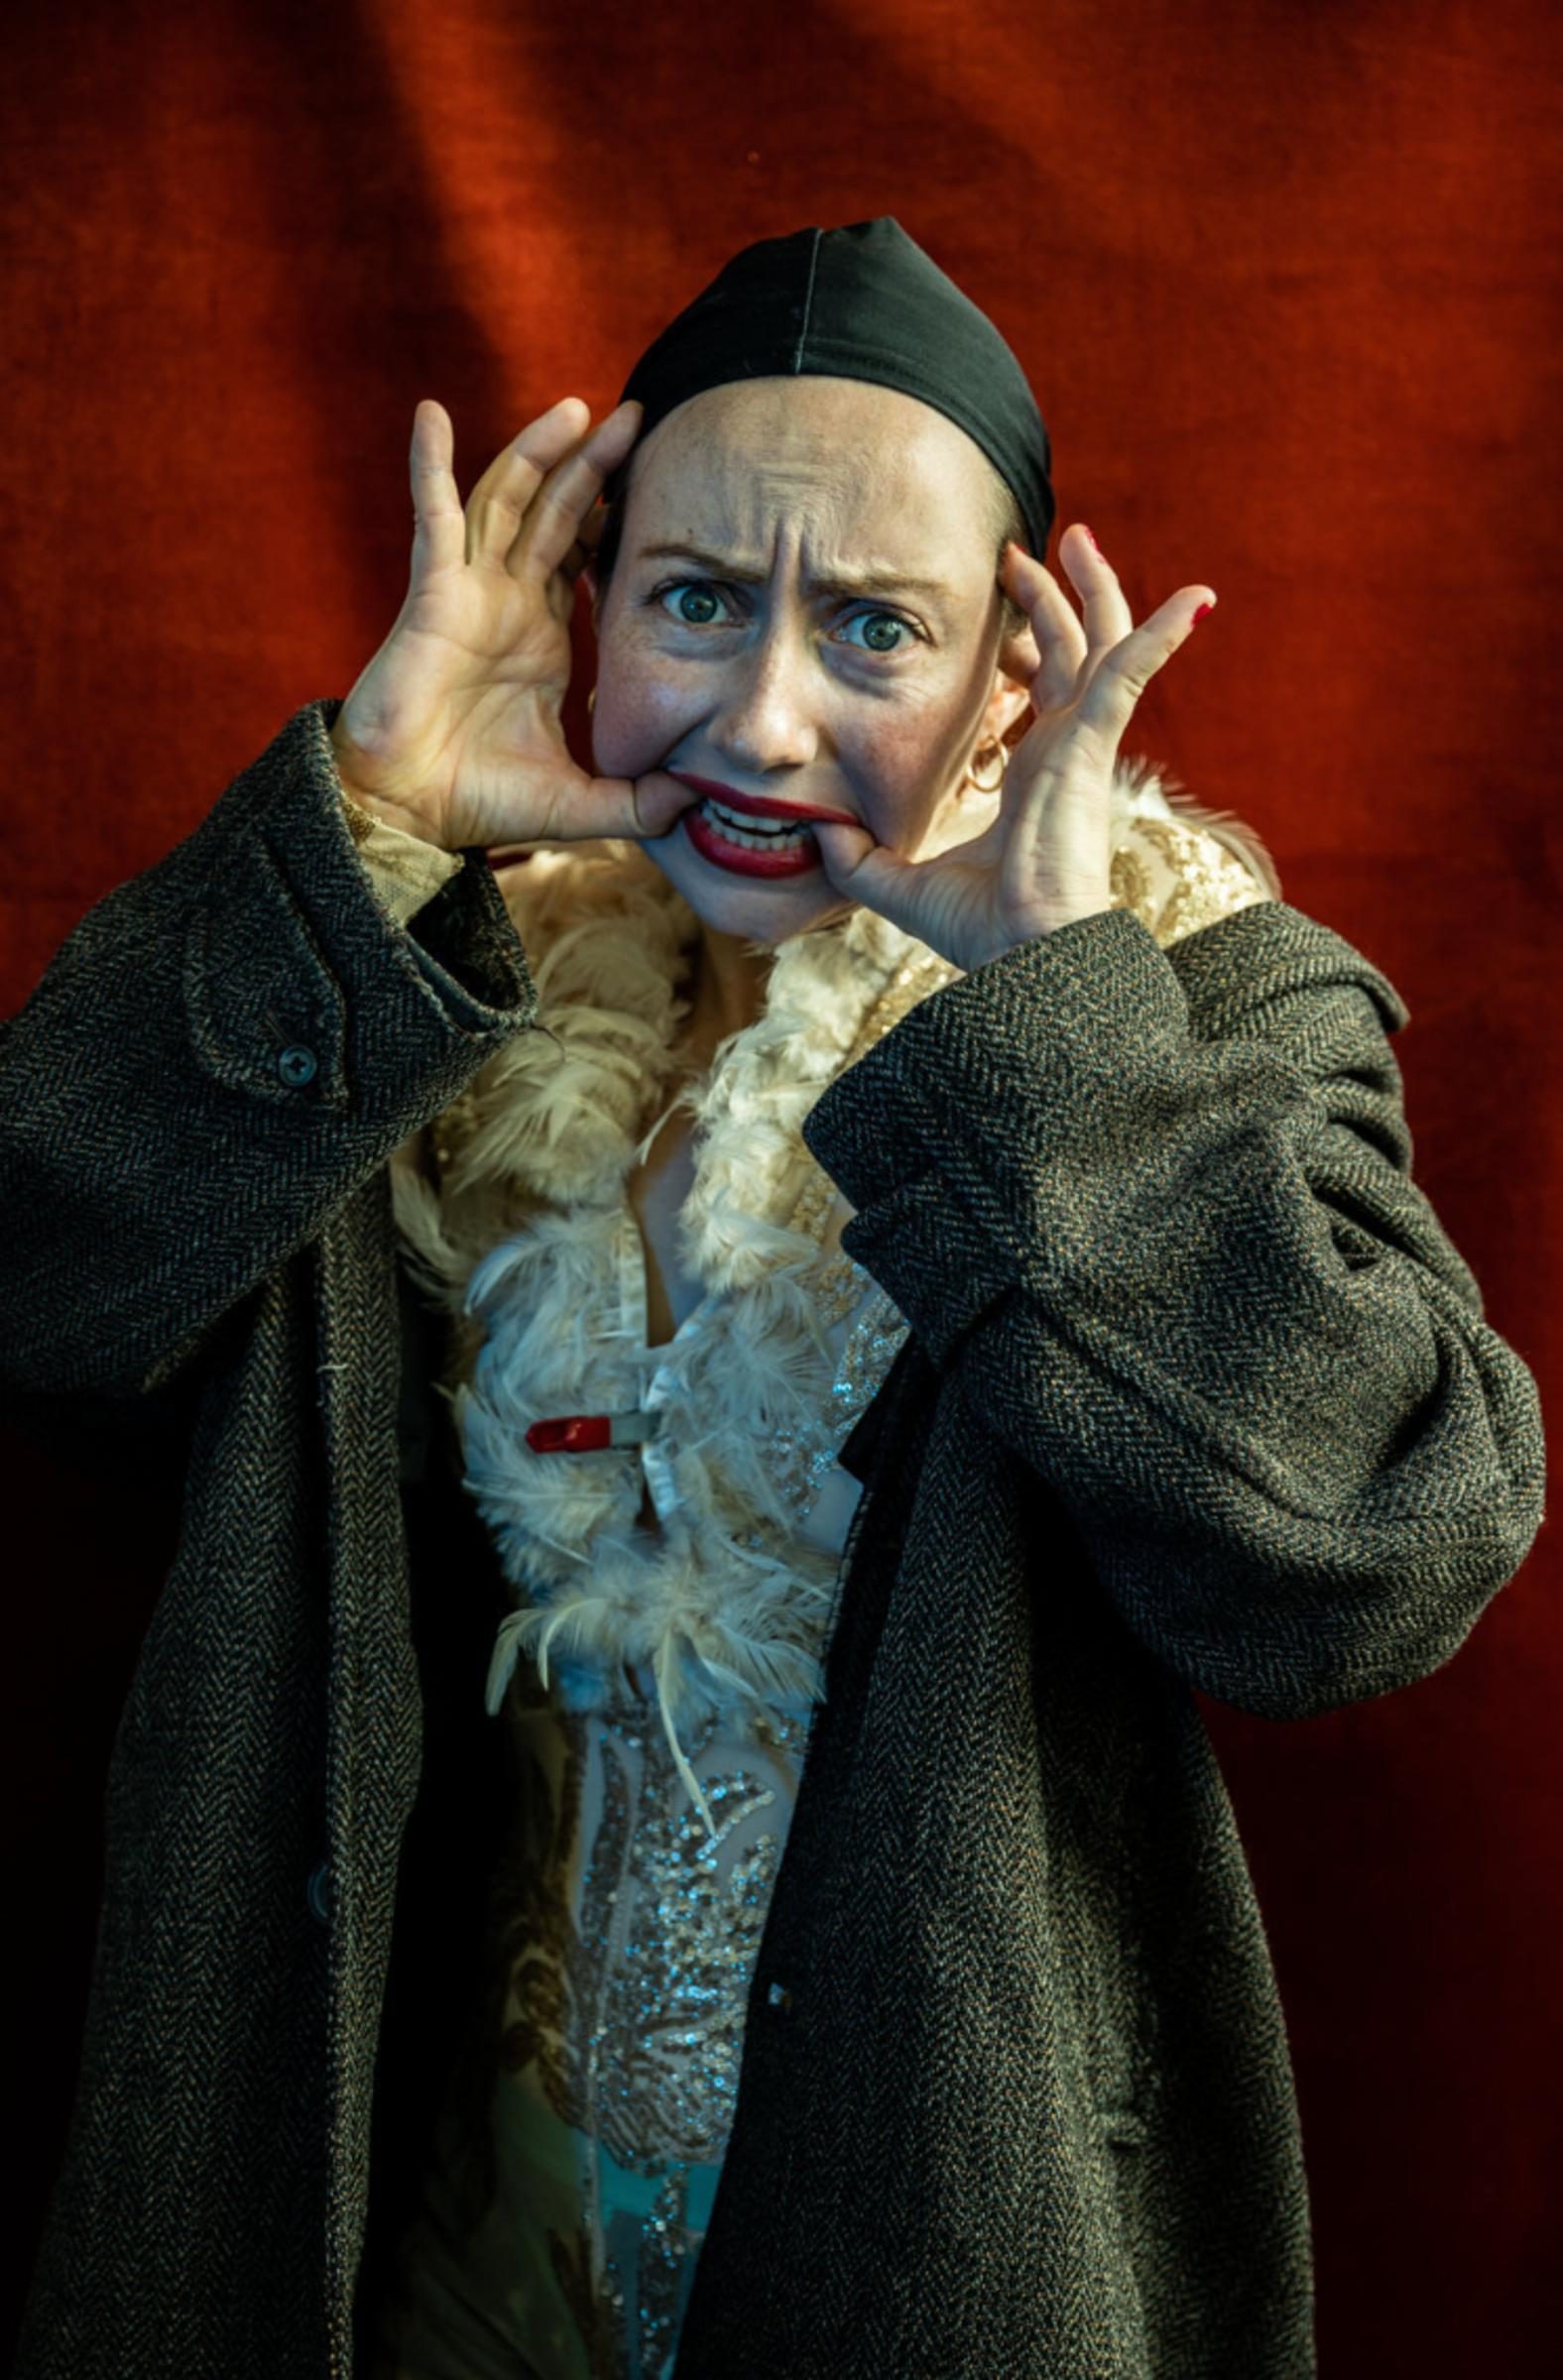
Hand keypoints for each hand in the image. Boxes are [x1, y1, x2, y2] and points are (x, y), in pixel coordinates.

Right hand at [329, 396, 690, 851]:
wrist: (411, 814)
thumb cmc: (481, 804)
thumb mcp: (583, 803)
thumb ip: (640, 801)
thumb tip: (698, 800)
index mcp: (541, 638)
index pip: (583, 558)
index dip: (613, 519)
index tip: (658, 481)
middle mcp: (506, 603)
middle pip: (555, 513)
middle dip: (593, 463)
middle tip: (636, 415)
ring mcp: (467, 591)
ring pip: (506, 500)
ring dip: (536, 450)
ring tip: (576, 406)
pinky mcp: (432, 593)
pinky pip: (433, 517)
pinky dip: (431, 465)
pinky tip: (432, 413)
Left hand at [810, 525, 1215, 971]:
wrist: (1027, 957)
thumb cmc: (983, 933)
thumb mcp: (900, 884)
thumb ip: (860, 859)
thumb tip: (816, 834)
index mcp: (1033, 775)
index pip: (1037, 696)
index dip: (1023, 652)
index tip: (1001, 613)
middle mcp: (1064, 752)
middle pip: (1071, 653)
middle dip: (1055, 596)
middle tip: (1033, 548)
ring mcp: (1084, 745)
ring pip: (1101, 644)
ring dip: (1095, 588)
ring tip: (1077, 537)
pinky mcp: (1094, 745)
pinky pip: (1132, 671)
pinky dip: (1165, 632)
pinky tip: (1198, 597)